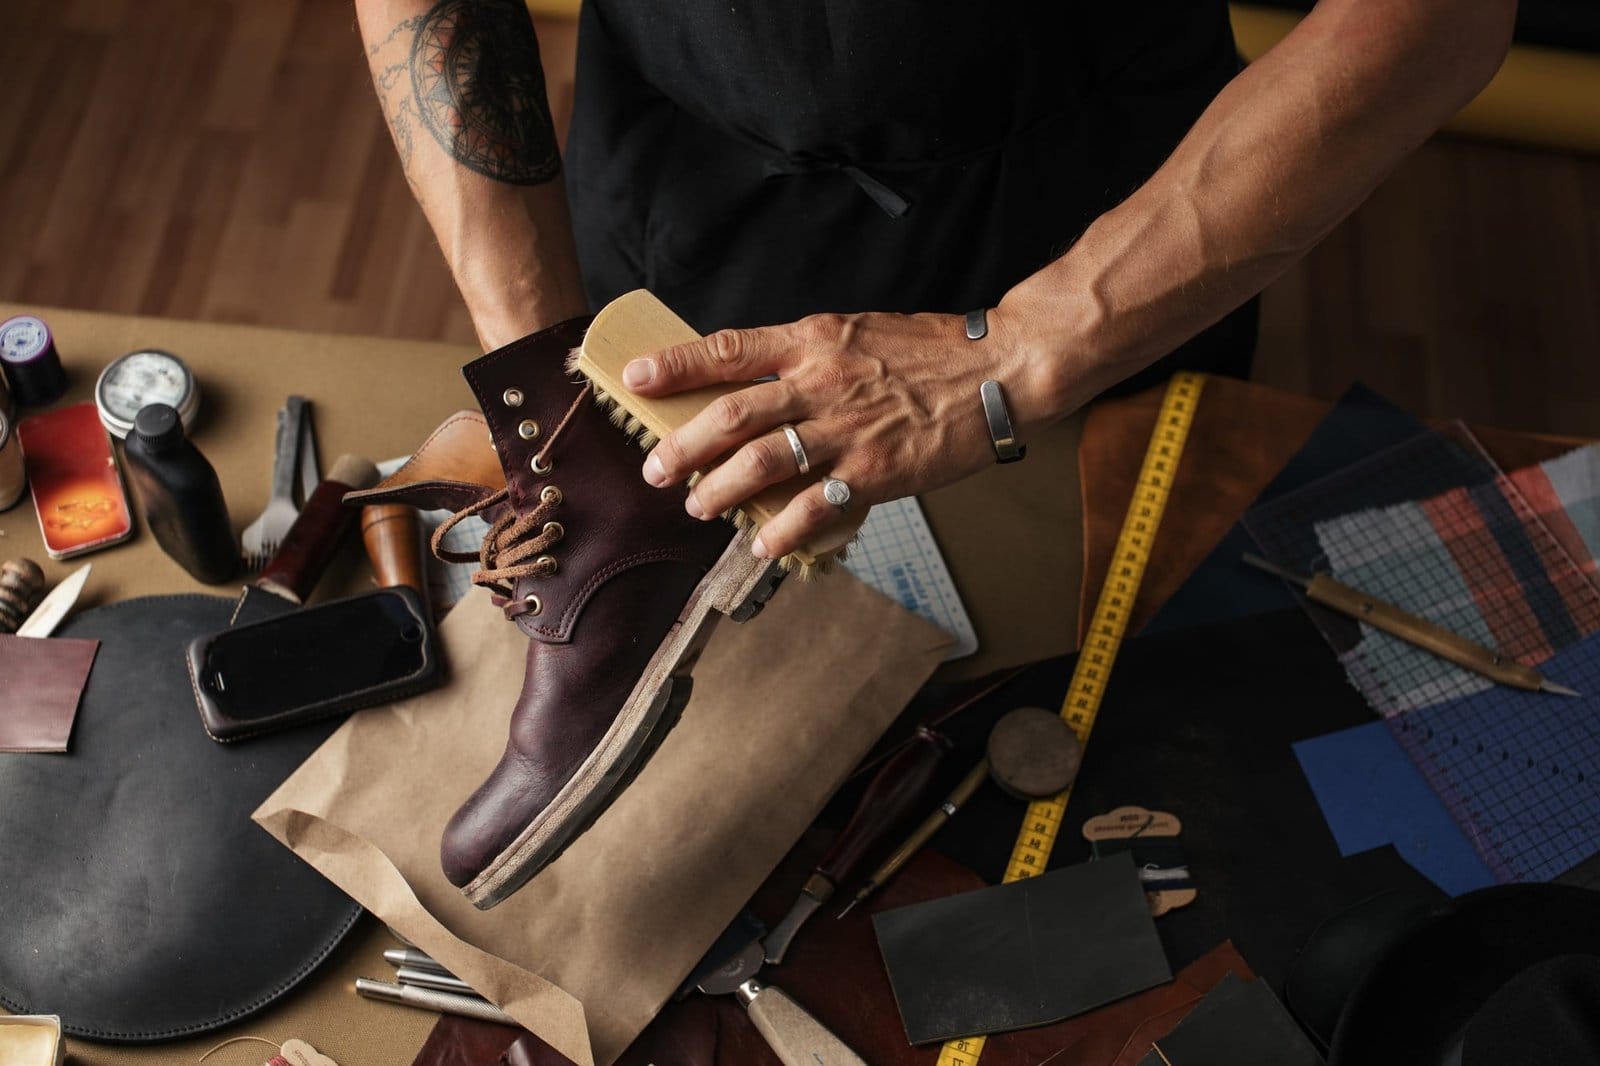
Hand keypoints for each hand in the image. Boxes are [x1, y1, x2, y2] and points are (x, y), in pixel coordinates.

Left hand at [621, 308, 1062, 559]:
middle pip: (732, 416)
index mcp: (813, 340)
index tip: (634, 378)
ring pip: (761, 463)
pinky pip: (813, 507)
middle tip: (655, 470)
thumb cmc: (928, 351)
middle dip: (683, 446)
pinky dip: (780, 530)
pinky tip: (760, 545)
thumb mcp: (855, 332)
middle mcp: (821, 382)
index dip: (676, 366)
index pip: (728, 350)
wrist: (998, 370)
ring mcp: (846, 430)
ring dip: (719, 489)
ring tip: (698, 507)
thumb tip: (751, 381)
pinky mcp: (874, 472)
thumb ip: (805, 355)